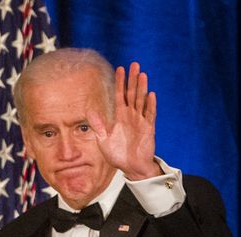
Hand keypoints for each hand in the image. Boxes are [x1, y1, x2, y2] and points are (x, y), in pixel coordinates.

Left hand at [88, 62, 161, 179]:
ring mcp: (140, 121)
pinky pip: (150, 114)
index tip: (120, 69)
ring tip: (142, 74)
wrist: (131, 168)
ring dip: (142, 88)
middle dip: (133, 79)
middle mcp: (130, 116)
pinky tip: (151, 95)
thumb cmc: (117, 155)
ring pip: (141, 100)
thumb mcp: (103, 140)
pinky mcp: (148, 129)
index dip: (120, 82)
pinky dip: (150, 105)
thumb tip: (89, 111)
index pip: (119, 95)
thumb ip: (98, 125)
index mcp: (119, 116)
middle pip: (132, 93)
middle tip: (134, 64)